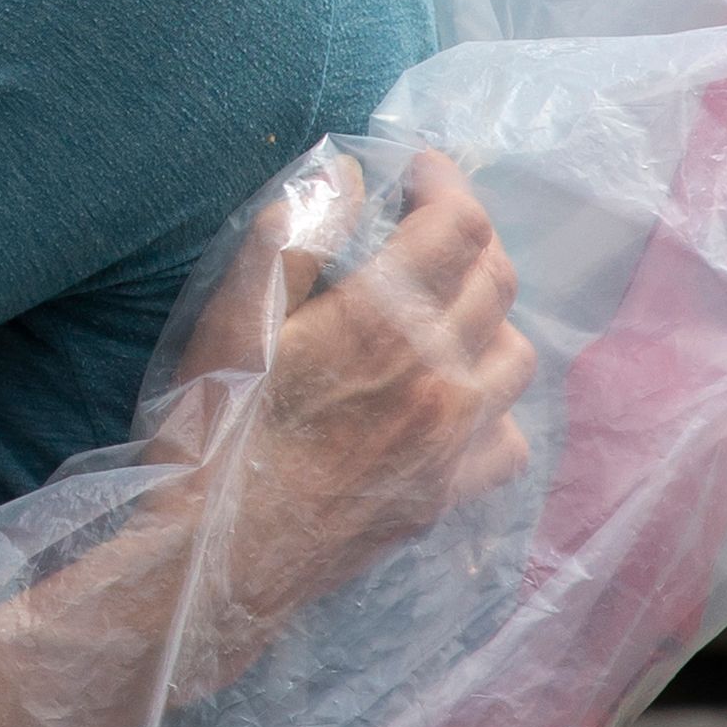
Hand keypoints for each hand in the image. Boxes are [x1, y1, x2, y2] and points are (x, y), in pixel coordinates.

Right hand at [170, 148, 535, 623]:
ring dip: (490, 313)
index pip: (457, 226)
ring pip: (516, 353)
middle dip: (469, 235)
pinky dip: (494, 403)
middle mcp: (439, 376)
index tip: (419, 170)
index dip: (446, 181)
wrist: (217, 557)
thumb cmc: (210, 429)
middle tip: (428, 224)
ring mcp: (452, 442)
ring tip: (446, 306)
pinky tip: (456, 398)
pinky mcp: (447, 494)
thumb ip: (292, 239)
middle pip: (496, 279)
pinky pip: (510, 437)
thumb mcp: (232, 320)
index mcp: (384, 321)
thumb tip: (344, 176)